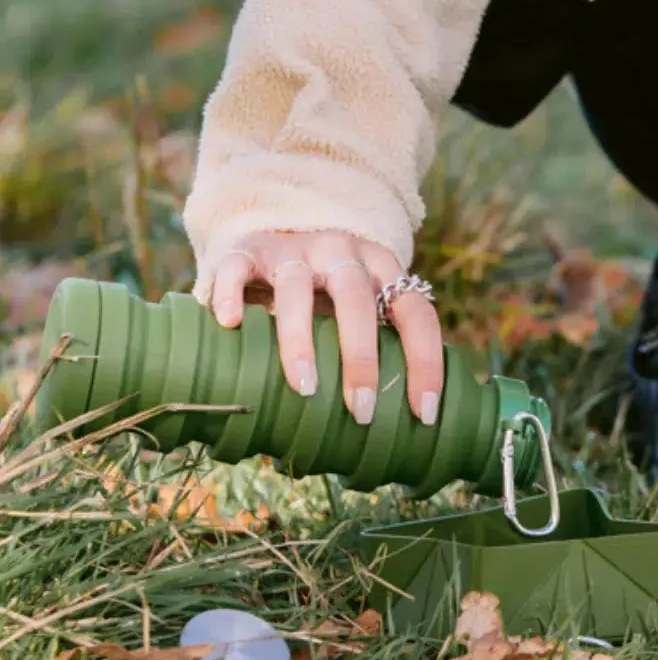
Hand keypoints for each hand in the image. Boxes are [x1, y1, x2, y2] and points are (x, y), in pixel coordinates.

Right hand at [209, 230, 442, 426]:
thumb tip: (398, 431)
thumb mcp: (365, 306)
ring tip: (305, 388)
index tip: (423, 414)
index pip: (416, 313)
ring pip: (297, 288)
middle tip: (360, 410)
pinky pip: (237, 267)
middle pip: (356, 301)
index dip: (426, 363)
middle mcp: (342, 252)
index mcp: (382, 269)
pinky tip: (230, 323)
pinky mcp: (249, 249)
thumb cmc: (331, 292)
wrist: (282, 228)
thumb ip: (380, 346)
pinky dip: (231, 293)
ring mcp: (294, 250)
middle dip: (362, 358)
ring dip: (301, 340)